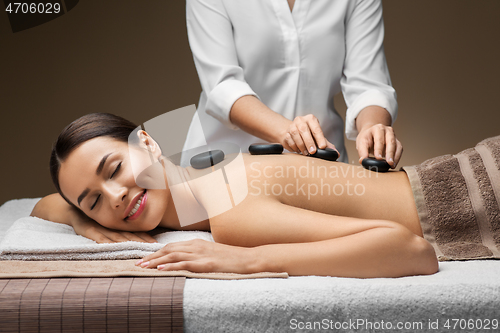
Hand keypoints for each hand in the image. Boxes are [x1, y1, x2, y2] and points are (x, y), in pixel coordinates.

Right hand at [72, 216, 156, 243]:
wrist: (72, 210)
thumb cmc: (92, 217)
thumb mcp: (107, 223)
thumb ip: (118, 231)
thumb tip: (134, 239)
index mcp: (117, 225)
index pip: (134, 232)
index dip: (145, 237)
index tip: (155, 243)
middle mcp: (111, 226)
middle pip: (129, 236)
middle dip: (141, 242)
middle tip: (153, 248)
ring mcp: (100, 228)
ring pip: (117, 238)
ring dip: (128, 244)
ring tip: (138, 249)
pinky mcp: (89, 230)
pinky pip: (99, 237)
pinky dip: (106, 242)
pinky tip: (112, 247)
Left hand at [136, 239, 254, 273]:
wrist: (248, 258)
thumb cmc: (231, 258)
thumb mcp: (211, 253)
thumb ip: (198, 255)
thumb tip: (185, 261)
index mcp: (196, 243)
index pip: (171, 246)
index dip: (157, 252)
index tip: (145, 258)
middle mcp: (196, 246)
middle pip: (168, 249)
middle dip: (151, 256)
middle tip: (137, 263)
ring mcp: (201, 254)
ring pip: (173, 255)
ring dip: (156, 261)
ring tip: (143, 267)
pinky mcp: (206, 263)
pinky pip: (185, 264)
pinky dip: (171, 265)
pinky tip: (161, 269)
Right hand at [281, 114, 337, 154]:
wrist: (293, 132)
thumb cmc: (308, 134)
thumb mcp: (318, 137)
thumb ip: (327, 144)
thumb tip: (336, 153)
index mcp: (311, 119)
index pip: (316, 128)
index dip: (320, 138)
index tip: (322, 147)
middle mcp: (300, 120)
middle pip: (304, 130)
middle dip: (309, 142)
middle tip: (313, 152)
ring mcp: (291, 126)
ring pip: (295, 135)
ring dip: (301, 146)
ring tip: (306, 153)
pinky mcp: (285, 133)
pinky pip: (289, 140)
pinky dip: (294, 147)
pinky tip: (299, 151)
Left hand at [356, 123, 402, 167]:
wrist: (371, 134)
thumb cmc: (367, 138)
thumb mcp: (361, 142)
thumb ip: (362, 151)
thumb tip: (362, 160)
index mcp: (377, 129)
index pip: (379, 139)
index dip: (378, 149)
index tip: (378, 158)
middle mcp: (387, 130)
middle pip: (390, 142)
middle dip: (389, 153)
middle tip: (388, 162)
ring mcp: (393, 136)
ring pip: (397, 146)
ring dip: (395, 156)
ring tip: (391, 165)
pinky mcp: (397, 142)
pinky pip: (399, 150)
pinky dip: (397, 157)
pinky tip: (393, 163)